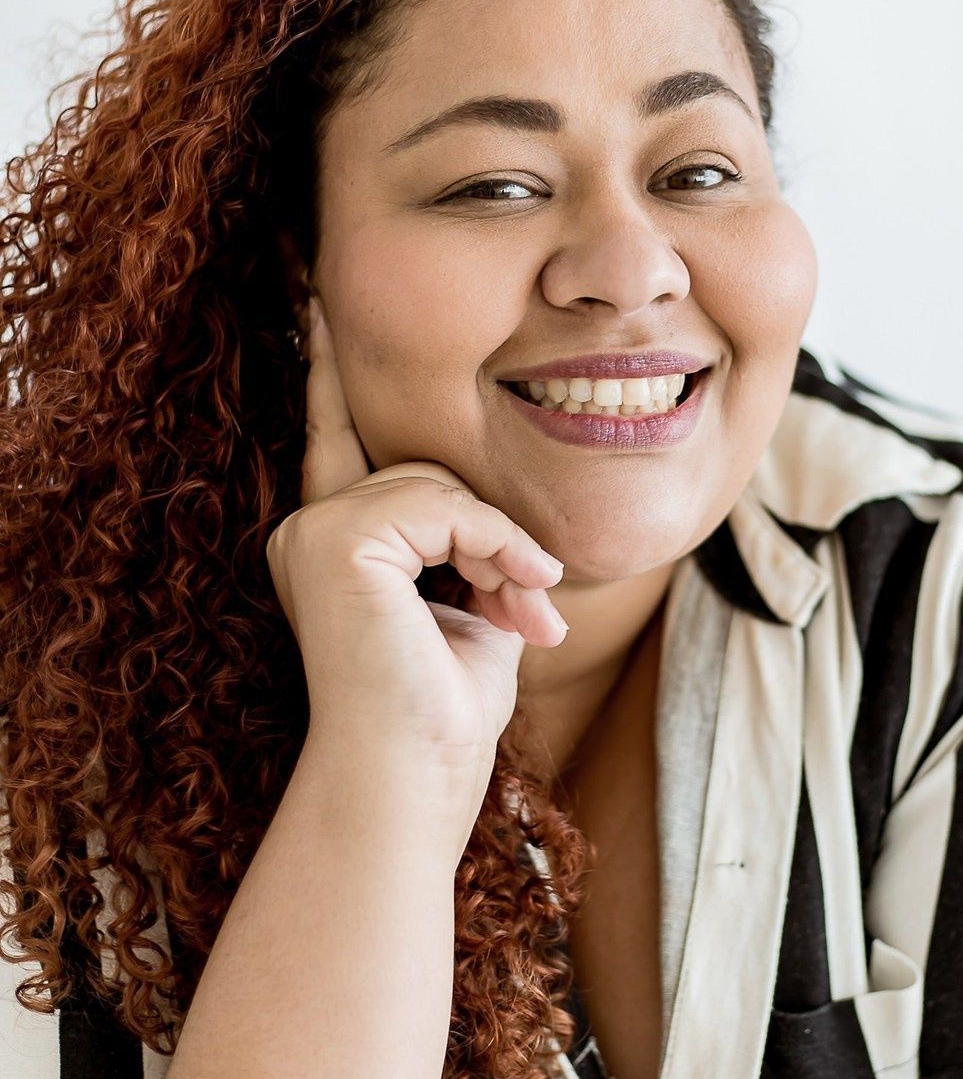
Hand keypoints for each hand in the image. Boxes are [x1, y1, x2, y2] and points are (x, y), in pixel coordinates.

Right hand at [266, 298, 566, 764]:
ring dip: (500, 548)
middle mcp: (313, 531)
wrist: (415, 778)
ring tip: (525, 610)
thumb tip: (512, 535)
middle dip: (493, 534)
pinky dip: (491, 545)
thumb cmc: (446, 712)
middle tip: (533, 605)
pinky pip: (440, 503)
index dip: (325, 374)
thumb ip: (475, 551)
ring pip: (438, 483)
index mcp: (342, 545)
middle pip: (427, 469)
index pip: (338, 441)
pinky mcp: (333, 541)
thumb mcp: (474, 612)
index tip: (315, 300)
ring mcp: (313, 534)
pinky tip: (511, 595)